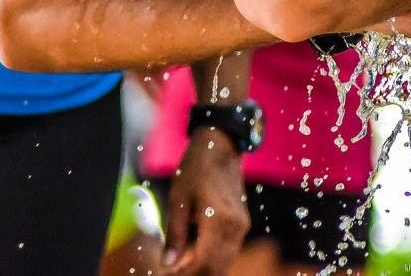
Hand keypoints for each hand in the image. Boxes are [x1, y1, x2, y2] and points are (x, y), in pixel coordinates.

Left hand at [160, 128, 250, 274]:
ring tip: (180, 257)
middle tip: (173, 266)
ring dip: (203, 266)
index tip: (168, 270)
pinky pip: (228, 250)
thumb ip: (175, 235)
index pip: (204, 264)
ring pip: (224, 262)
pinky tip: (194, 248)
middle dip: (194, 272)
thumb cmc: (195, 169)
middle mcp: (236, 228)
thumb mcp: (178, 200)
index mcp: (219, 222)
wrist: (220, 146)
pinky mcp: (242, 224)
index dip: (185, 272)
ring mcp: (242, 227)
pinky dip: (211, 256)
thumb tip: (168, 264)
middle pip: (217, 268)